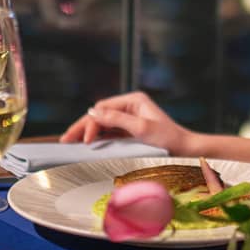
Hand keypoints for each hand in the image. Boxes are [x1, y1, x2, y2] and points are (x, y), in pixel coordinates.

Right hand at [57, 91, 198, 153]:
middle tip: (65, 139)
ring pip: (102, 124)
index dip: (90, 123)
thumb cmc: (168, 138)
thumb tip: (93, 114)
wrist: (184, 149)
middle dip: (82, 126)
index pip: (103, 109)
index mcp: (133, 100)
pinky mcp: (130, 130)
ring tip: (70, 142)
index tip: (84, 139)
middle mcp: (129, 106)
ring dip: (87, 132)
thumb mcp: (142, 129)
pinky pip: (109, 132)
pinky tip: (85, 143)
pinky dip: (97, 137)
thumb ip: (117, 120)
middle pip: (99, 115)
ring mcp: (129, 118)